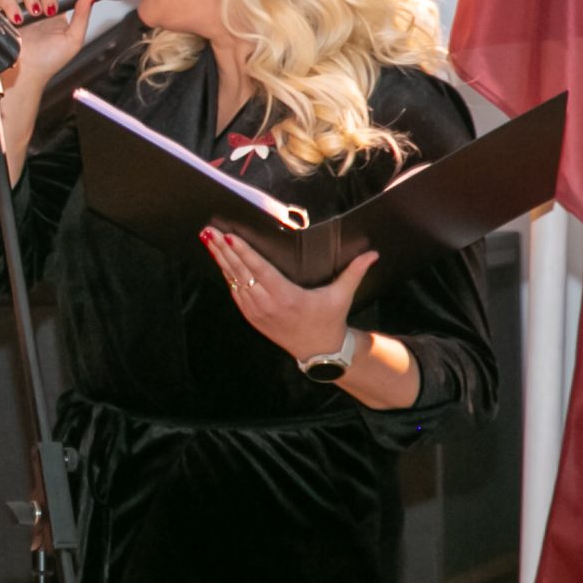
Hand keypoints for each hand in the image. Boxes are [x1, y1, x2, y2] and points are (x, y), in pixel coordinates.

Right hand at [0, 0, 97, 91]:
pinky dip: (11, 5)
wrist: (28, 75)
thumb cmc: (49, 61)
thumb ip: (83, 15)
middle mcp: (36, 1)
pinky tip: (19, 20)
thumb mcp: (73, 39)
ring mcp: (19, 6)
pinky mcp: (2, 13)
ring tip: (35, 13)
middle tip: (50, 9)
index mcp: (54, 5)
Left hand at [201, 228, 376, 360]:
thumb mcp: (342, 295)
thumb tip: (374, 253)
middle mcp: (267, 304)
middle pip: (240, 272)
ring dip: (220, 260)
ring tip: (208, 240)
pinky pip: (235, 293)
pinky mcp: (252, 317)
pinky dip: (227, 276)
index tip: (229, 237)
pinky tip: (220, 260)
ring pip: (234, 281)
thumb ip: (354, 272)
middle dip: (223, 250)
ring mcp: (256, 312)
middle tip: (209, 231)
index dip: (243, 253)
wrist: (319, 352)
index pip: (260, 270)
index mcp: (286, 296)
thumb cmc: (330, 320)